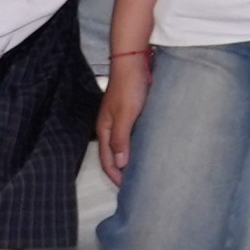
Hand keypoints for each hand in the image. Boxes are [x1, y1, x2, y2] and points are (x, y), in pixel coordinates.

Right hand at [95, 52, 149, 176]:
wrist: (133, 61)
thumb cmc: (129, 87)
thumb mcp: (126, 114)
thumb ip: (121, 138)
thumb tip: (119, 164)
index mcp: (104, 129)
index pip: (106, 160)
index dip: (115, 175)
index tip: (126, 188)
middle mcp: (108, 126)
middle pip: (111, 154)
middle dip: (119, 170)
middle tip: (132, 184)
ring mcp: (118, 119)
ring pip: (121, 145)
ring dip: (127, 158)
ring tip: (139, 170)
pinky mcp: (129, 111)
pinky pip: (129, 134)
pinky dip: (134, 145)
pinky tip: (144, 148)